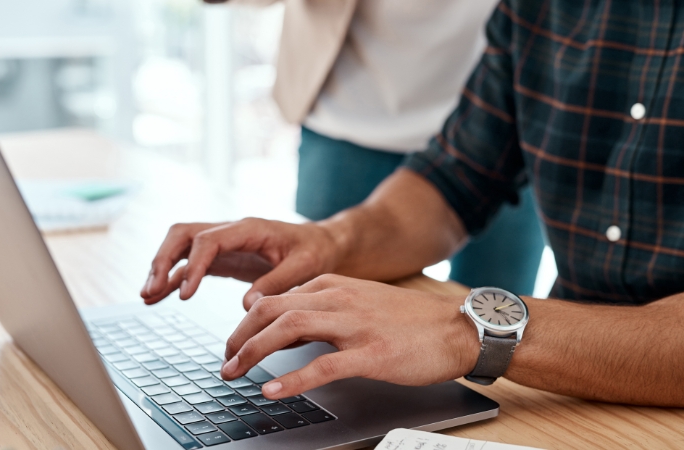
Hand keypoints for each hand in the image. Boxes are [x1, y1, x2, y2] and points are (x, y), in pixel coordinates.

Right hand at [140, 219, 341, 308]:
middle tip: (152, 288)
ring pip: (180, 247)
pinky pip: (189, 264)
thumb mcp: (306, 266)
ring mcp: (224, 244)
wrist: (322, 244)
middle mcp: (231, 231)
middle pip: (184, 234)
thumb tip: (248, 305)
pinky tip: (157, 297)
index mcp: (250, 229)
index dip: (193, 265)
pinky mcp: (223, 258)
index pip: (209, 240)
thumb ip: (278, 282)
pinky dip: (173, 279)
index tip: (186, 294)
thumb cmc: (315, 251)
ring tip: (147, 296)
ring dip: (162, 268)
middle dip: (163, 259)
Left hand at [220, 274, 479, 398]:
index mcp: (335, 286)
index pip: (276, 297)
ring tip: (234, 372)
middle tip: (225, 359)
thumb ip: (325, 309)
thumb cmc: (411, 320)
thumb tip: (287, 327)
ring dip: (254, 351)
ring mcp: (355, 325)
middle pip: (273, 309)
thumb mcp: (362, 301)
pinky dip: (292, 378)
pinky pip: (323, 365)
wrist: (458, 328)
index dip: (247, 321)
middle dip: (240, 335)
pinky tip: (273, 390)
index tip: (235, 342)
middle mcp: (340, 299)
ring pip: (289, 329)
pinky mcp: (372, 354)